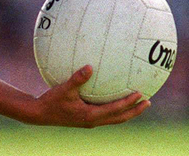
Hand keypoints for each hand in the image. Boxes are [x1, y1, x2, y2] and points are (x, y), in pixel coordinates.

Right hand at [27, 65, 150, 127]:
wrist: (40, 114)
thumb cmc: (51, 101)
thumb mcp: (64, 89)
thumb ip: (77, 79)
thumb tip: (90, 66)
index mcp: (91, 115)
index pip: (116, 110)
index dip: (129, 103)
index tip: (141, 95)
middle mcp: (94, 121)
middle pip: (120, 118)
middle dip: (135, 111)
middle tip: (148, 102)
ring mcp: (91, 121)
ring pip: (115, 118)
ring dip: (128, 112)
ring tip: (138, 103)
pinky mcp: (86, 119)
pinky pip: (107, 115)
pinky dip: (116, 109)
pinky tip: (114, 99)